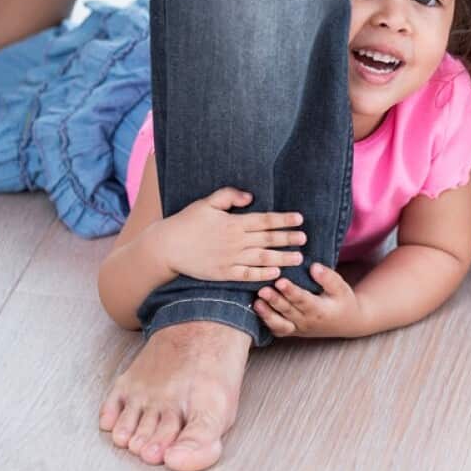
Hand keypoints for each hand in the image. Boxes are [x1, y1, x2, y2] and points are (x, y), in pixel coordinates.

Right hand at [152, 187, 305, 282]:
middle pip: (268, 240)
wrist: (166, 247)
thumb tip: (250, 196)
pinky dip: (262, 274)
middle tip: (304, 239)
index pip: (265, 220)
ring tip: (298, 258)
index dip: (283, 220)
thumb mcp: (207, 203)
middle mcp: (235, 241)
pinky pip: (247, 275)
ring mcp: (230, 259)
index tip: (299, 219)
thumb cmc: (187, 222)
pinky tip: (276, 273)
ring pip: (262, 258)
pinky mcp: (223, 273)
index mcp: (233, 222)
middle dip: (288, 238)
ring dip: (282, 258)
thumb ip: (229, 196)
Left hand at [253, 263, 366, 338]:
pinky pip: (277, 329)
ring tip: (256, 302)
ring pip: (280, 324)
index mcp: (320, 311)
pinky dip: (266, 321)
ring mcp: (298, 328)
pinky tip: (257, 309)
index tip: (281, 281)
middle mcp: (307, 322)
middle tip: (262, 290)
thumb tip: (314, 267)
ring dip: (267, 314)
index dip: (291, 291)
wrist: (346, 323)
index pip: (303, 300)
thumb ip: (328, 278)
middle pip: (288, 311)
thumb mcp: (341, 288)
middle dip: (274, 301)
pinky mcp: (291, 330)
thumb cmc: (342, 301)